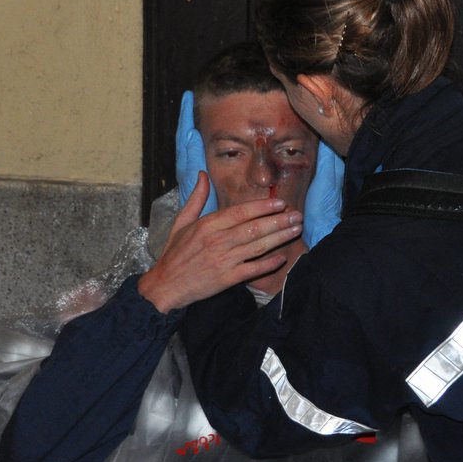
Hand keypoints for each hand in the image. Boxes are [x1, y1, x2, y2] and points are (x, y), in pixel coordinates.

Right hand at [136, 176, 303, 313]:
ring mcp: (223, 261)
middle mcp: (217, 241)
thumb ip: (196, 199)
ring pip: (257, 247)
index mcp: (207, 225)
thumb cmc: (174, 254)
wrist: (165, 286)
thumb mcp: (181, 223)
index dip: (262, 207)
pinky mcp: (227, 279)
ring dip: (279, 238)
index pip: (240, 213)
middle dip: (278, 221)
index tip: (280, 203)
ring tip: (296, 230)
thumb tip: (202, 174)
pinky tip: (283, 258)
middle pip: (253, 228)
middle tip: (297, 215)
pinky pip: (253, 270)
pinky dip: (268, 264)